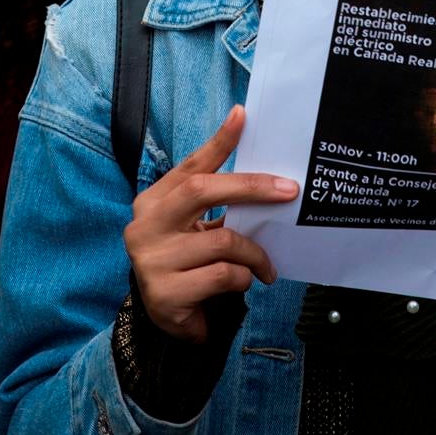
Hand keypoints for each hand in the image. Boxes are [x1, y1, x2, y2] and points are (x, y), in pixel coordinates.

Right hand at [124, 105, 297, 342]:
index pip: (191, 166)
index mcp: (153, 201)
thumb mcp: (195, 226)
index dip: (218, 142)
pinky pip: (222, 276)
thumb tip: (264, 177)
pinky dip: (243, 278)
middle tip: (289, 191)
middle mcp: (146, 225)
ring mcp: (152, 260)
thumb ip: (216, 204)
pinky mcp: (165, 294)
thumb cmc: (187, 262)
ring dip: (255, 253)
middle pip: (202, 190)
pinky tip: (243, 283)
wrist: (166, 318)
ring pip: (223, 241)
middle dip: (251, 187)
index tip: (243, 116)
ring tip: (266, 266)